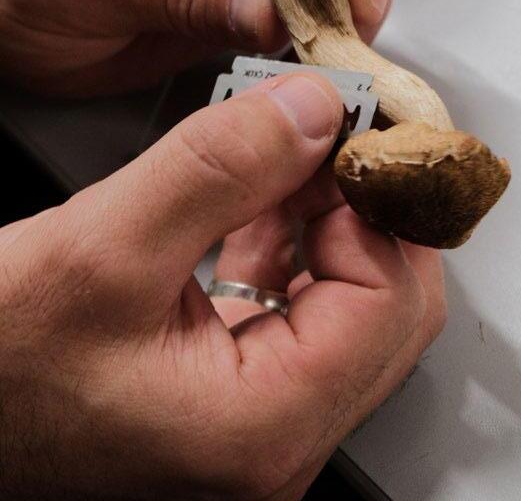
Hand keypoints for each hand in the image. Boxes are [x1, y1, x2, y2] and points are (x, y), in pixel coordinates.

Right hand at [0, 73, 444, 498]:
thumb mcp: (101, 247)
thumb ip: (220, 169)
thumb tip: (313, 111)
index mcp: (263, 427)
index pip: (389, 299)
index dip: (374, 203)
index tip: (345, 132)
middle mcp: (279, 438)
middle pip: (388, 305)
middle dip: (360, 208)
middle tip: (325, 137)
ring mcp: (267, 419)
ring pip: (352, 300)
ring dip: (330, 218)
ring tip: (291, 156)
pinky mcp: (245, 388)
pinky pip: (305, 305)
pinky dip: (296, 242)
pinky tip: (264, 200)